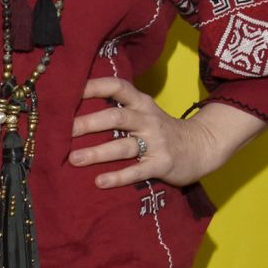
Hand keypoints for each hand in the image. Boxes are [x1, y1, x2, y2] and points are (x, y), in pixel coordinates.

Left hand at [69, 76, 216, 188]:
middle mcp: (148, 119)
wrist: (202, 146)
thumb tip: (77, 112)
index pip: (118, 87)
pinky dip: (119, 177)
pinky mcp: (163, 164)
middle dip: (89, 123)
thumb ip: (120, 109)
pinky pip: (138, 171)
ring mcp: (157, 142)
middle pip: (117, 116)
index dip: (95, 86)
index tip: (70, 90)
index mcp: (141, 104)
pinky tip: (100, 182)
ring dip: (98, 152)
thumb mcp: (145, 113)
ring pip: (124, 146)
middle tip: (64, 131)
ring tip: (75, 159)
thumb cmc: (163, 131)